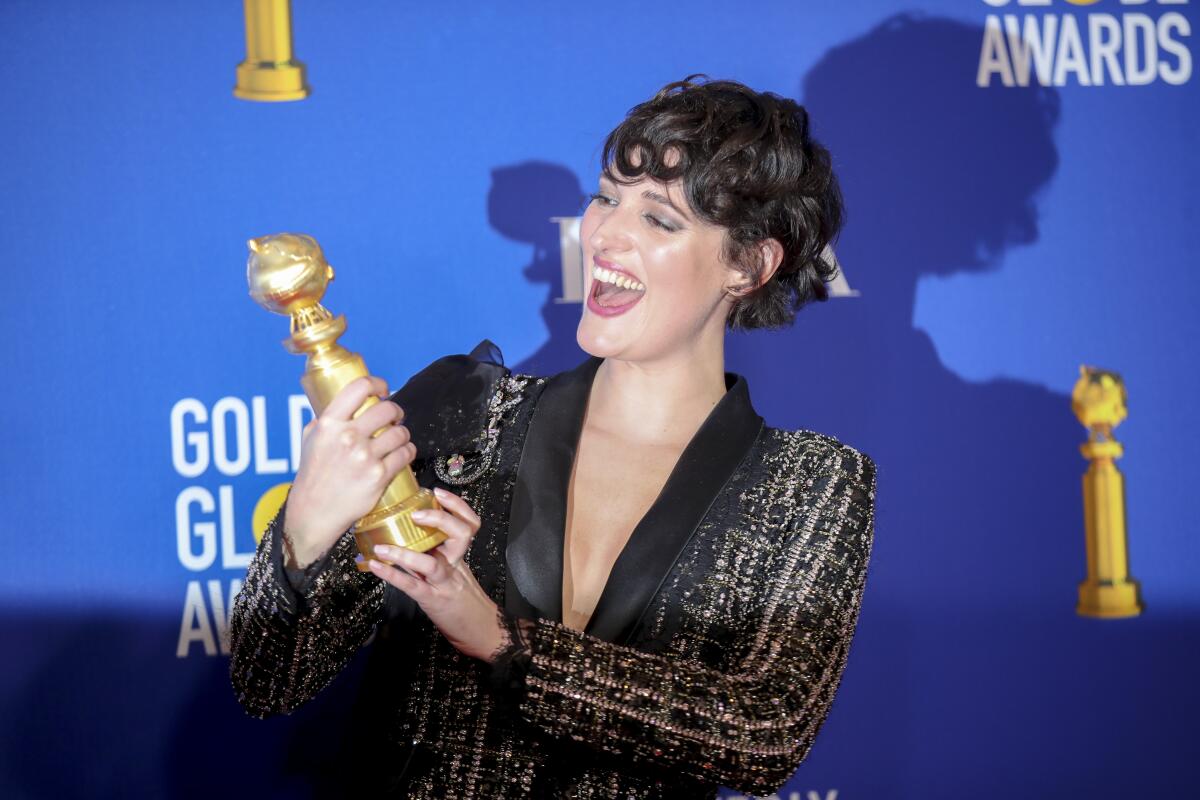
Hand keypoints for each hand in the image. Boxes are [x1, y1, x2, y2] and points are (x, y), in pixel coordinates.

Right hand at [284, 376, 414, 567]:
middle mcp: (347, 436)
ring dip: (403, 434)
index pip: (360, 387)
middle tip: (395, 418)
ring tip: (398, 439)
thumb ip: (325, 419)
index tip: (383, 390)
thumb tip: (344, 403)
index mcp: (329, 423)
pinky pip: (406, 454)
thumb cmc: (312, 476)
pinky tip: (403, 453)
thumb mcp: (309, 440)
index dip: (378, 384)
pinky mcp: (378, 475)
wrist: (314, 512)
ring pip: (401, 432)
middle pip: (387, 409)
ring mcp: (364, 456)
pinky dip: (408, 451)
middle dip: (396, 412)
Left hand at [367, 487, 504, 661]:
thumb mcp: (455, 572)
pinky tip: (375, 567)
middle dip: (441, 519)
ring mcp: (445, 583)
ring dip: (405, 553)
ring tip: (382, 546)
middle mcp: (455, 565)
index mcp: (460, 555)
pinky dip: (392, 575)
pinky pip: (412, 586)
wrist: (481, 631)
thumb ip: (436, 554)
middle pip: (460, 535)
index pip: (468, 524)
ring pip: (432, 564)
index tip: (437, 493)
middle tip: (416, 512)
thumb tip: (406, 535)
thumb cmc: (464, 601)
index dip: (457, 506)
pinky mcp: (433, 601)